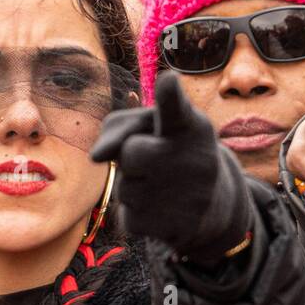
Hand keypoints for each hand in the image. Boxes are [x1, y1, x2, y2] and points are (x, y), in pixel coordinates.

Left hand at [90, 71, 250, 258]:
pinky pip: (127, 213)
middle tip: (157, 160)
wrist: (209, 205)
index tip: (168, 79)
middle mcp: (195, 159)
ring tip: (161, 185)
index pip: (177, 108)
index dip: (170, 95)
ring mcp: (186, 195)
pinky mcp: (172, 225)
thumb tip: (95, 156)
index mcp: (190, 126)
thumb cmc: (171, 151)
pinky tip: (162, 209)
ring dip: (134, 186)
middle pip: (130, 152)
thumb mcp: (153, 127)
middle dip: (133, 157)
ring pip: (124, 186)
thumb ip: (120, 125)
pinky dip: (137, 212)